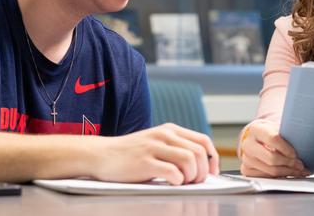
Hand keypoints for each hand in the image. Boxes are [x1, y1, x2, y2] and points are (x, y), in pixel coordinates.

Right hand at [93, 123, 218, 184]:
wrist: (101, 154)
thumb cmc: (131, 154)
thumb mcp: (156, 143)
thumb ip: (176, 148)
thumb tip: (203, 166)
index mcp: (170, 130)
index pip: (203, 141)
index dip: (212, 159)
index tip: (210, 173)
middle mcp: (164, 135)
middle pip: (199, 152)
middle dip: (202, 172)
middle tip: (194, 182)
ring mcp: (153, 147)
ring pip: (189, 160)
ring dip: (191, 176)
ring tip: (182, 183)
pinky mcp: (144, 162)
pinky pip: (172, 172)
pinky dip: (177, 181)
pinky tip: (170, 183)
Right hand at [239, 119, 308, 176]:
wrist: (256, 139)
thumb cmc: (270, 133)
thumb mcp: (278, 128)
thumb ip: (288, 133)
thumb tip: (307, 137)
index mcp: (256, 129)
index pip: (273, 139)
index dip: (287, 148)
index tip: (296, 153)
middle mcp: (247, 144)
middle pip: (272, 158)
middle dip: (290, 163)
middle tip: (300, 164)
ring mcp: (246, 158)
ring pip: (271, 171)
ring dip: (288, 172)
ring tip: (299, 170)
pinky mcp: (247, 170)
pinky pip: (267, 178)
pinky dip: (281, 177)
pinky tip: (289, 173)